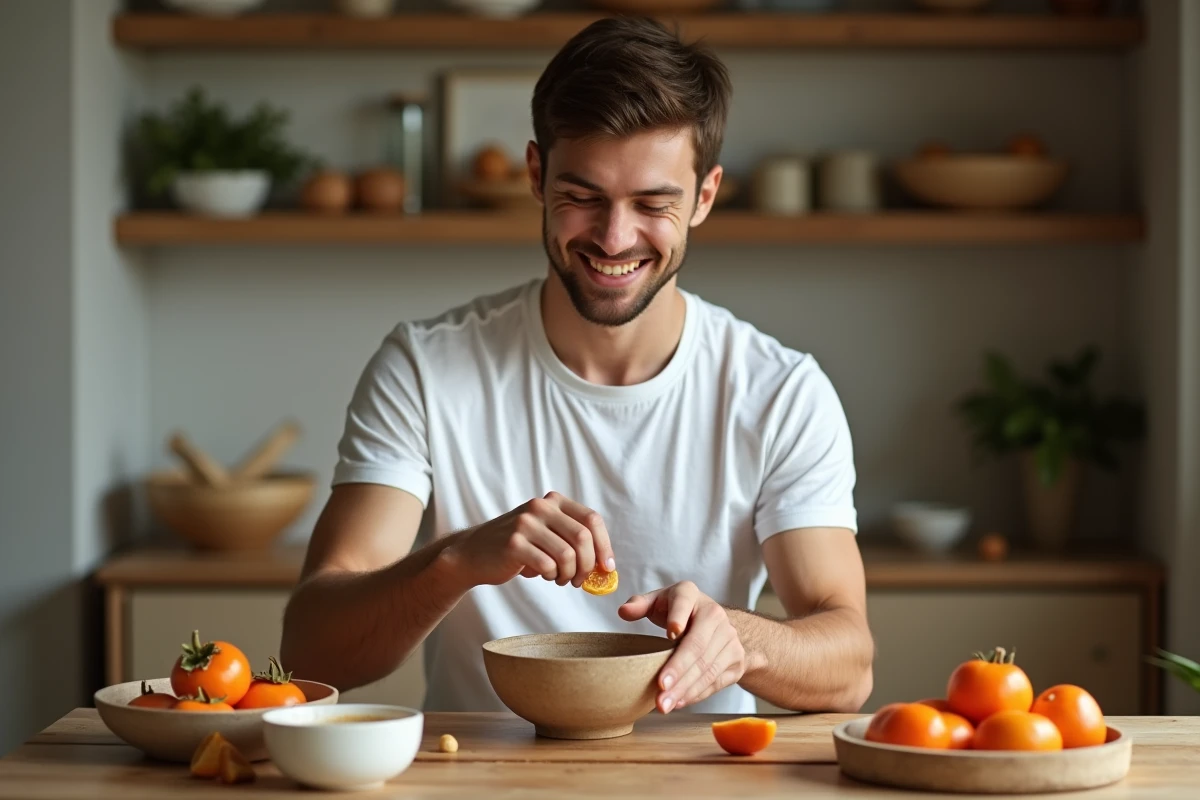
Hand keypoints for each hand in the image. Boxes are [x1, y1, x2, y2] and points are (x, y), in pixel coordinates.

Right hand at [445, 492, 614, 588]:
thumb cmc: (517, 548)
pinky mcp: (514, 543)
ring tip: (560, 579)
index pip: (591, 520)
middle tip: (580, 580)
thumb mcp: (546, 534)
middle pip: (582, 538)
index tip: (607, 568)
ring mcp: (525, 524)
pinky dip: (551, 576)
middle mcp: (540, 507)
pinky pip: (547, 566)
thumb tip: (605, 566)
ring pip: (567, 555)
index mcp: (553, 501)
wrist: (473, 554)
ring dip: (569, 574)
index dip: (604, 546)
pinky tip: (544, 575)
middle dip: (587, 565)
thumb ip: (573, 541)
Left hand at [619, 581, 748, 713]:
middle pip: (697, 645)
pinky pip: (716, 681)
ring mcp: (729, 638)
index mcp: (691, 595)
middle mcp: (715, 614)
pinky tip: (680, 701)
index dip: (678, 618)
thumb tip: (623, 611)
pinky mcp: (736, 660)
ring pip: (708, 667)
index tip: (671, 634)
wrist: (716, 624)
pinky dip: (697, 694)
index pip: (684, 604)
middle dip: (679, 669)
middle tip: (660, 689)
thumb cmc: (678, 612)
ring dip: (686, 688)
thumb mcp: (659, 601)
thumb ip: (640, 604)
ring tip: (665, 704)